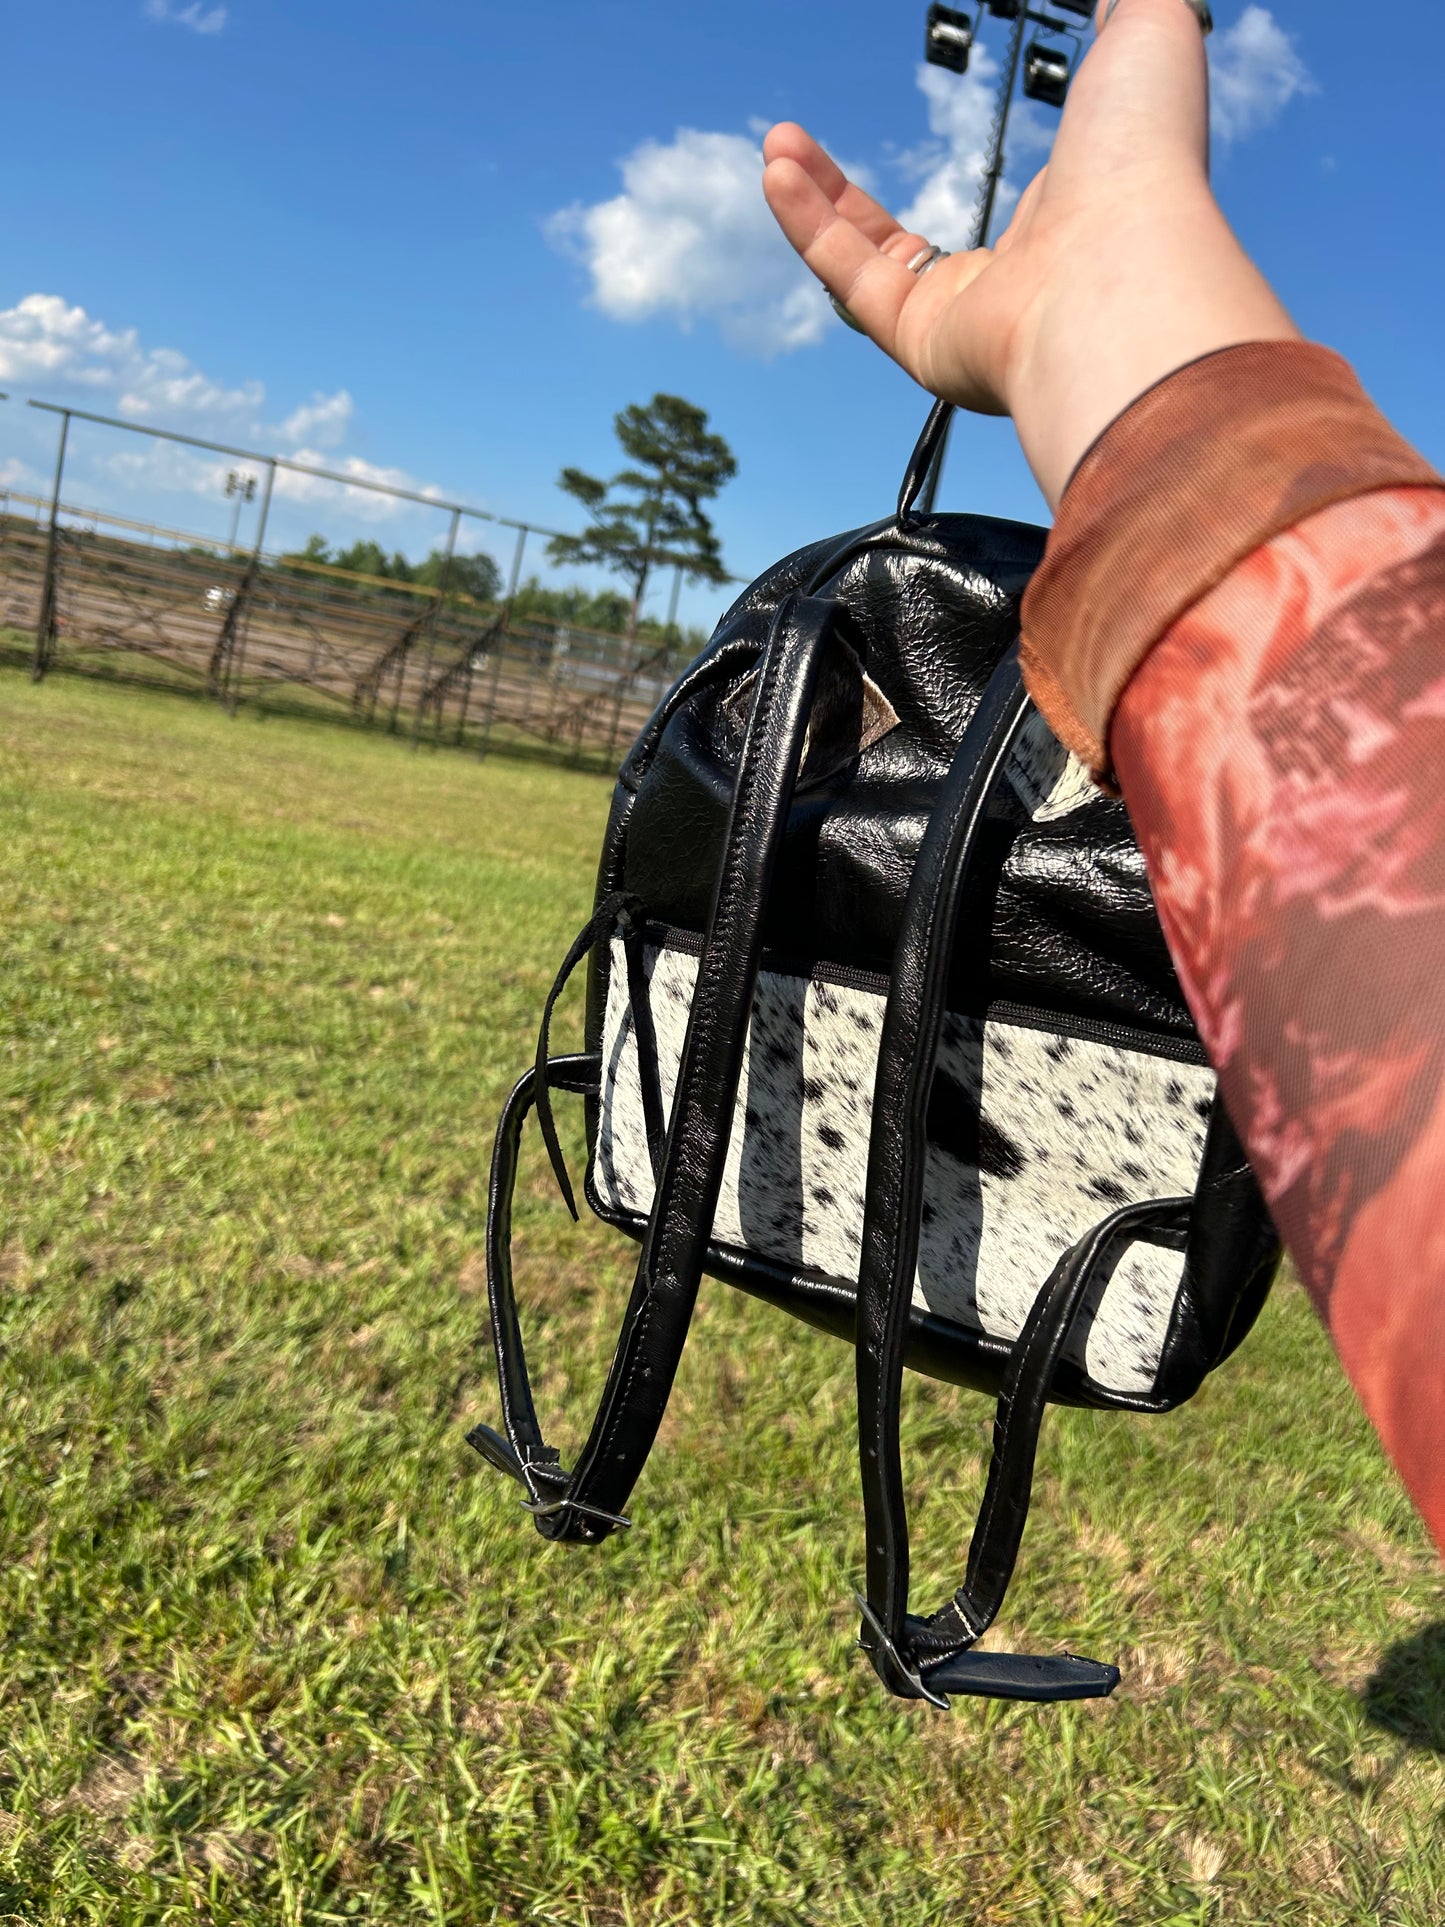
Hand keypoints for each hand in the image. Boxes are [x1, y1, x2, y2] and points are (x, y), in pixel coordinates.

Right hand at [762, 0, 1298, 508]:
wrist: (1120, 265)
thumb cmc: (1145, 160)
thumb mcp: (1149, 34)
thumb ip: (1128, 4)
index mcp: (1074, 219)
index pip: (1021, 203)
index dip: (977, 163)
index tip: (944, 123)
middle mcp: (1014, 283)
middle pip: (914, 245)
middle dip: (852, 193)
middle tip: (807, 142)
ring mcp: (965, 317)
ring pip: (872, 263)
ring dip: (820, 202)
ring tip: (777, 146)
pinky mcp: (923, 342)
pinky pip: (852, 282)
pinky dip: (809, 227)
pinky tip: (777, 171)